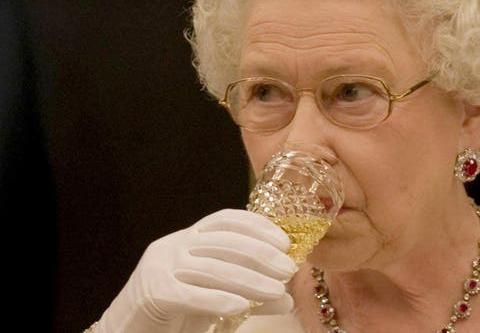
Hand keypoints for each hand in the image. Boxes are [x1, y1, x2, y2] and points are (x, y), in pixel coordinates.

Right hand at [94, 209, 296, 332]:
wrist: (128, 330)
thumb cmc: (176, 311)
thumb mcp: (217, 298)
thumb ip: (249, 295)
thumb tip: (287, 299)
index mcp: (189, 237)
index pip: (226, 219)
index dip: (258, 226)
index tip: (284, 242)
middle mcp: (175, 244)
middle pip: (224, 241)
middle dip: (261, 254)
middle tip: (289, 269)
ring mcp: (162, 266)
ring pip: (212, 268)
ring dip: (250, 280)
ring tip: (276, 291)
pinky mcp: (153, 292)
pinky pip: (190, 294)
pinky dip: (218, 299)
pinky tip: (242, 307)